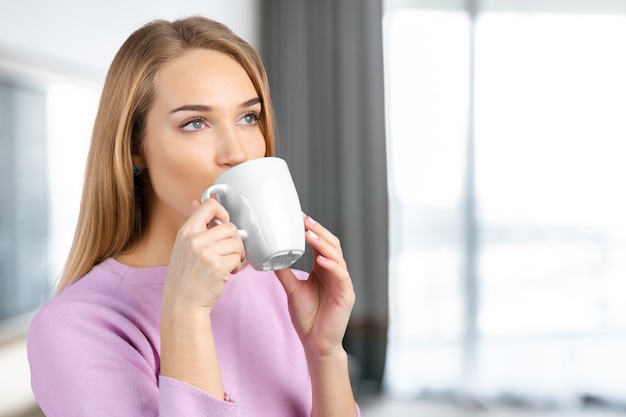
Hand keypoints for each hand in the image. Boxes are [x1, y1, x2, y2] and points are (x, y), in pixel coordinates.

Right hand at [163, 198, 244, 313]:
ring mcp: (207, 253)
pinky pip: (238, 258)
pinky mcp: (218, 267)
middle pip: (230, 227)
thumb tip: (197, 202)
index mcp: (187, 231)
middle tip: (228, 252)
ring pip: (237, 242)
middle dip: (234, 240)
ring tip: (228, 263)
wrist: (182, 302)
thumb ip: (194, 225)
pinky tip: (229, 271)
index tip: (224, 223)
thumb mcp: (183, 246)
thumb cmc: (184, 275)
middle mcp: (196, 240)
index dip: (222, 212)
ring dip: (237, 253)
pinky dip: (237, 265)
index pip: (210, 205)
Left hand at [274, 215, 355, 356]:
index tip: (299, 218)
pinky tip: (321, 259)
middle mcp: (335, 272)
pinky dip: (332, 265)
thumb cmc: (307, 317)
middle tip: (304, 221)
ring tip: (310, 235)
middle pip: (331, 245)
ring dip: (323, 244)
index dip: (312, 230)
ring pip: (337, 256)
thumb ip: (284, 273)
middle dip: (318, 231)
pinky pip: (341, 275)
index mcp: (323, 269)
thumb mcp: (292, 289)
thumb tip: (269, 256)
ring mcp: (342, 282)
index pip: (320, 244)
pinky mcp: (347, 294)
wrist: (315, 343)